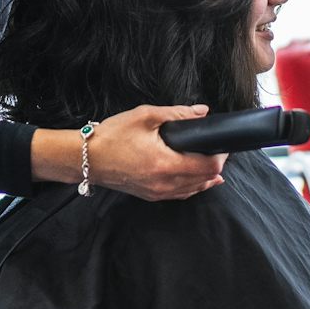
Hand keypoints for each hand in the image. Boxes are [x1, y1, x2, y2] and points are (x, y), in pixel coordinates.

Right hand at [87, 104, 225, 200]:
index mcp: (165, 164)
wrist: (87, 158)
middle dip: (216, 165)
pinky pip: (180, 194)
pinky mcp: (150, 195)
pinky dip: (193, 186)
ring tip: (215, 164)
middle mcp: (164, 183)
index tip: (222, 143)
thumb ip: (177, 114)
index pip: (208, 166)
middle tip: (218, 149)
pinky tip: (198, 181)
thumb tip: (202, 112)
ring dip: (207, 178)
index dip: (221, 155)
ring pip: (194, 190)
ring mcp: (157, 192)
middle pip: (205, 180)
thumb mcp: (145, 116)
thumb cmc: (112, 136)